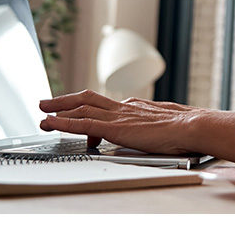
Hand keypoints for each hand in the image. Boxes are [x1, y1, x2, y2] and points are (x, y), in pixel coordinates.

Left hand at [39, 90, 234, 157]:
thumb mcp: (166, 126)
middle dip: (65, 101)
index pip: (104, 104)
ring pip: (80, 109)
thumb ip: (154, 128)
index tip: (75, 108)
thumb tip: (155, 134)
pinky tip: (51, 123)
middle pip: (87, 99)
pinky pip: (82, 124)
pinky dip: (64, 123)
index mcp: (135, 107)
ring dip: (58, 111)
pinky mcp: (115, 128)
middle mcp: (123, 107)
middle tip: (47, 102)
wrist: (192, 126)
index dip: (86, 106)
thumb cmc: (186, 130)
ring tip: (42, 113)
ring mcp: (118, 116)